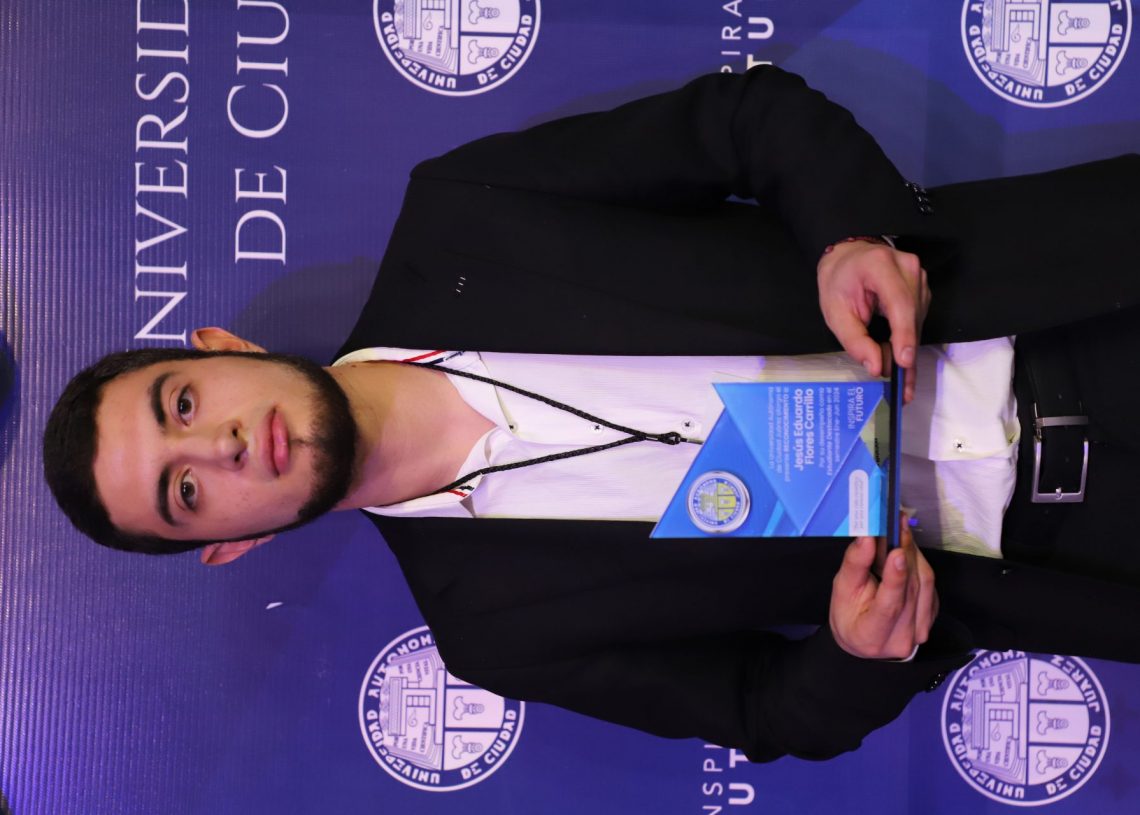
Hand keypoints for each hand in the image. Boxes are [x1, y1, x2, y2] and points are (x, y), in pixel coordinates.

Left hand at [816, 239, 930, 402]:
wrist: (849, 258)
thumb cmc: (839, 283)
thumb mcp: (835, 313)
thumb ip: (854, 340)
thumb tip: (877, 367)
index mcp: (880, 266)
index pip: (900, 303)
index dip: (903, 334)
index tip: (904, 362)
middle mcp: (908, 268)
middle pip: (912, 318)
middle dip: (904, 355)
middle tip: (902, 390)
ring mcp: (919, 277)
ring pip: (917, 323)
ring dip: (906, 352)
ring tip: (900, 383)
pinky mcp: (922, 290)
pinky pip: (917, 321)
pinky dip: (907, 342)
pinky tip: (901, 363)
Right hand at [829, 517, 938, 659]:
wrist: (863, 638)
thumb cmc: (848, 613)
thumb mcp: (842, 589)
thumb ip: (855, 564)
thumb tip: (867, 537)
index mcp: (873, 635)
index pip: (890, 606)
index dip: (895, 579)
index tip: (896, 551)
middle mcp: (902, 638)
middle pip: (911, 589)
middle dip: (905, 552)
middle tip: (898, 522)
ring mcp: (920, 631)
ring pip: (925, 584)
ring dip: (913, 553)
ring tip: (901, 530)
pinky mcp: (932, 618)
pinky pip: (930, 585)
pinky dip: (918, 564)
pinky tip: (906, 552)